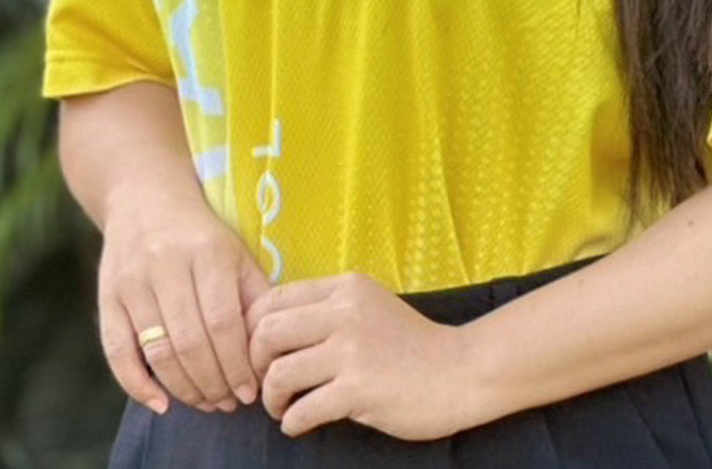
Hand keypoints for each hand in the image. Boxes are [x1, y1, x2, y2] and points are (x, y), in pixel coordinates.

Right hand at [98, 191, 270, 415]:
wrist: (143, 196)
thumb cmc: (201, 233)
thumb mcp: (235, 252)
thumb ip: (255, 295)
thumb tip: (268, 348)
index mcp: (208, 251)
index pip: (223, 322)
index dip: (237, 364)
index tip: (249, 391)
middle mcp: (167, 265)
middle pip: (190, 342)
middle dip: (213, 383)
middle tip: (227, 403)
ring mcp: (133, 281)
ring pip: (157, 351)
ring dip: (184, 388)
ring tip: (205, 402)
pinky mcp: (107, 295)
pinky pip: (117, 351)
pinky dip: (137, 385)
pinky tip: (160, 403)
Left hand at [247, 271, 472, 439]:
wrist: (459, 371)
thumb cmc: (412, 344)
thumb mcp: (370, 307)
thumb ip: (329, 310)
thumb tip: (275, 328)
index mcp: (345, 288)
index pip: (275, 298)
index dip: (252, 327)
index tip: (257, 352)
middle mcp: (344, 311)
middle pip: (268, 332)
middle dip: (254, 363)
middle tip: (265, 383)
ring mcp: (351, 350)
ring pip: (279, 373)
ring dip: (271, 397)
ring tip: (282, 408)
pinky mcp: (358, 388)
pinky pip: (303, 409)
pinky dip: (292, 422)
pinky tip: (299, 424)